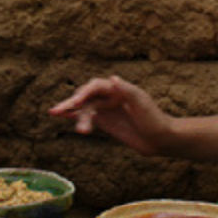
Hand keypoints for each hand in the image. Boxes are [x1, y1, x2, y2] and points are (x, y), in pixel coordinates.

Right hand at [48, 75, 173, 155]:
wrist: (161, 139)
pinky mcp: (106, 122)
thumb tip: (113, 79)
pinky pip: (87, 118)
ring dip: (76, 118)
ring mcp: (107, 109)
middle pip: (85, 97)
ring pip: (84, 110)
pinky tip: (64, 119)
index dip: (83, 93)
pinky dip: (76, 118)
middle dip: (70, 104)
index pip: (94, 87)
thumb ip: (126, 90)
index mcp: (117, 89)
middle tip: (55, 111)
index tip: (76, 103)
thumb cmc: (155, 119)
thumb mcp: (142, 103)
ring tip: (80, 131)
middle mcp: (109, 96)